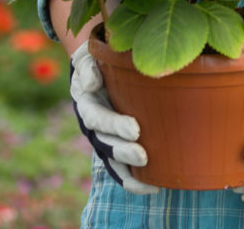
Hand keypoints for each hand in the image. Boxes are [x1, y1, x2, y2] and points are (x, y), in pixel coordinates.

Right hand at [69, 41, 158, 194]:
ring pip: (114, 160)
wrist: (98, 68)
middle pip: (106, 144)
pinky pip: (122, 168)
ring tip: (152, 180)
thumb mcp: (88, 57)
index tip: (135, 129)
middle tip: (144, 156)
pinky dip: (135, 181)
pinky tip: (155, 187)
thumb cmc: (98, 59)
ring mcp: (104, 138)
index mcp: (87, 103)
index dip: (114, 125)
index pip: (98, 118)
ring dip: (130, 171)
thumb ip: (87, 67)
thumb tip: (91, 84)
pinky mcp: (117, 144)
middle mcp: (94, 126)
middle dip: (124, 152)